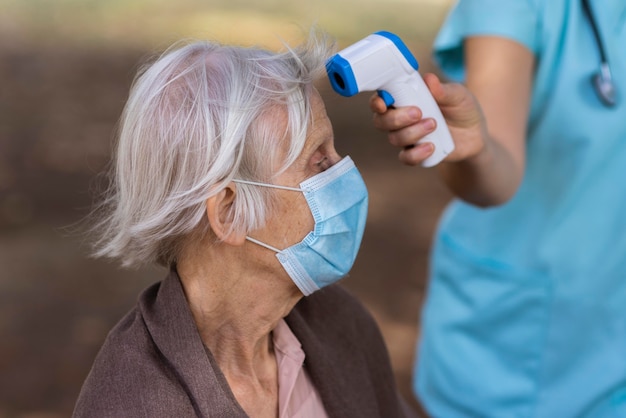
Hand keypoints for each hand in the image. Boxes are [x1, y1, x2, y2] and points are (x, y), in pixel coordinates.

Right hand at [370, 73, 487, 165]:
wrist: (474, 133)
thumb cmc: (461, 108)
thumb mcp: (457, 95)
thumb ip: (442, 90)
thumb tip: (429, 80)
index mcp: (404, 99)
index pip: (381, 100)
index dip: (377, 102)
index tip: (384, 103)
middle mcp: (400, 119)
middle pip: (381, 121)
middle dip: (396, 118)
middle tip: (418, 113)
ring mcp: (406, 137)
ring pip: (394, 138)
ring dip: (412, 132)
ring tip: (434, 125)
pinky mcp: (415, 153)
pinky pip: (406, 157)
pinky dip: (416, 153)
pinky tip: (431, 146)